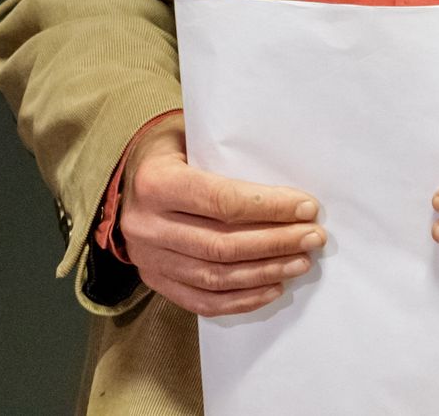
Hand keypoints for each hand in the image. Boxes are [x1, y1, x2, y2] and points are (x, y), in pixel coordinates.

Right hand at [116, 112, 324, 316]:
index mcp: (155, 183)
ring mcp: (148, 258)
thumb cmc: (171, 151)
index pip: (221, 201)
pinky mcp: (155, 281)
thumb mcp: (189, 137)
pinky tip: (273, 287)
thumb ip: (228, 156)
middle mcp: (146, 225)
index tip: (306, 207)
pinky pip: (203, 301)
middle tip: (313, 237)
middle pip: (222, 244)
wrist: (126, 178)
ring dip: (266, 272)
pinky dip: (242, 299)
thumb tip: (287, 183)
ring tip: (300, 262)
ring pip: (216, 277)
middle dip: (276, 242)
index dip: (269, 207)